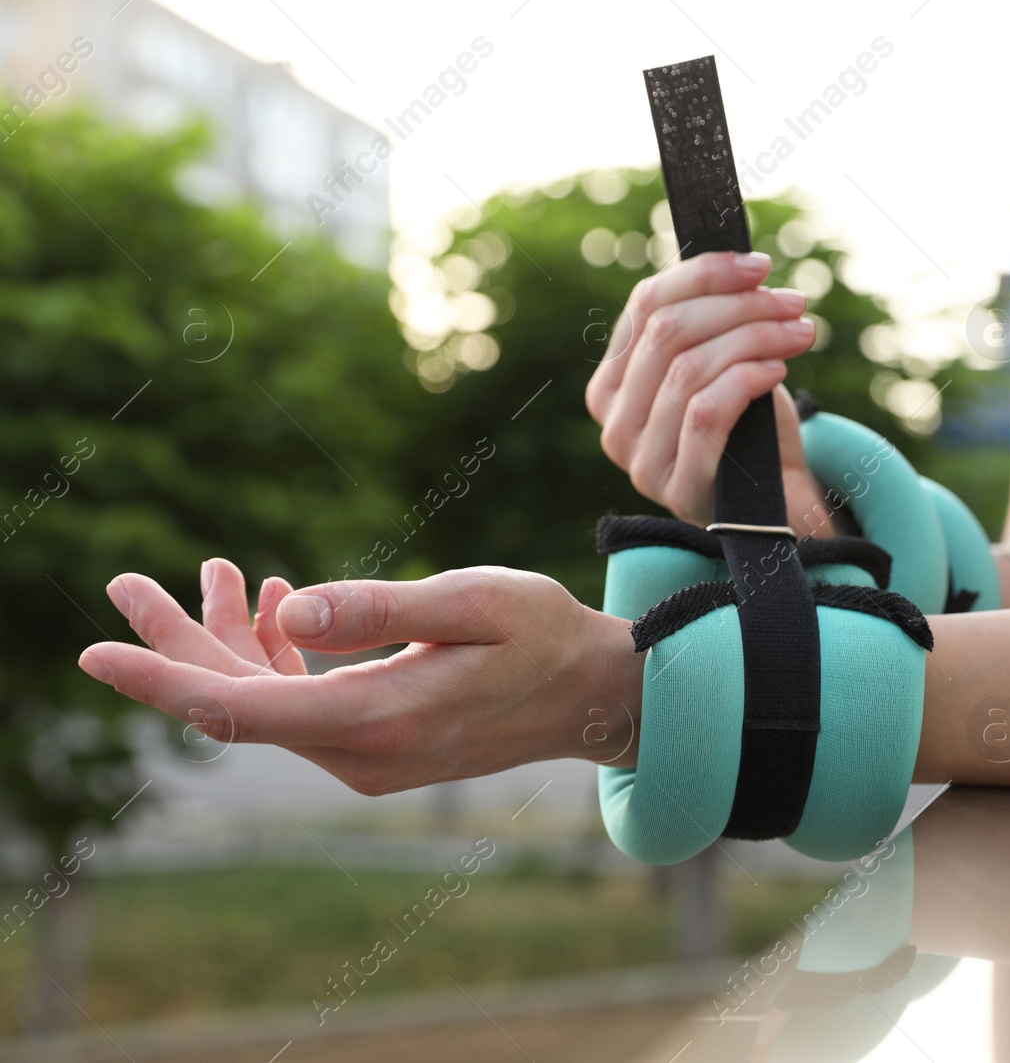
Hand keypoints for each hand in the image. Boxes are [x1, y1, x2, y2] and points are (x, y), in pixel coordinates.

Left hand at [79, 562, 642, 793]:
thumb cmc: (545, 638)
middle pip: (237, 706)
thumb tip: (291, 605)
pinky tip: (277, 605)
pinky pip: (302, 704)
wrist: (594, 696)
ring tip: (217, 573)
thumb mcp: (472, 602)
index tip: (94, 654)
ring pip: (266, 703)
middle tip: (125, 583)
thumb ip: (380, 609)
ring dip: (231, 642)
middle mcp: (362, 753)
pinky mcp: (379, 743)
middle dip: (179, 644)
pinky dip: (278, 656)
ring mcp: (369, 756)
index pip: (239, 709)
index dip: (162, 677)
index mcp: (378, 718)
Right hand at [585, 250, 835, 535]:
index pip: (645, 305)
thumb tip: (740, 264)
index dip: (705, 274)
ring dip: (755, 338)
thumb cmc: (752, 430)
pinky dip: (746, 379)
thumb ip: (711, 322)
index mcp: (614, 382)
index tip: (760, 265)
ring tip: (800, 333)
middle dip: (739, 305)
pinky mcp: (677, 488)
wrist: (779, 506)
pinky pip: (705, 413)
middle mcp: (614, 422)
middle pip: (667, 331)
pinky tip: (778, 371)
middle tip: (793, 302)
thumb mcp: (723, 365)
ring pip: (688, 368)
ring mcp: (640, 460)